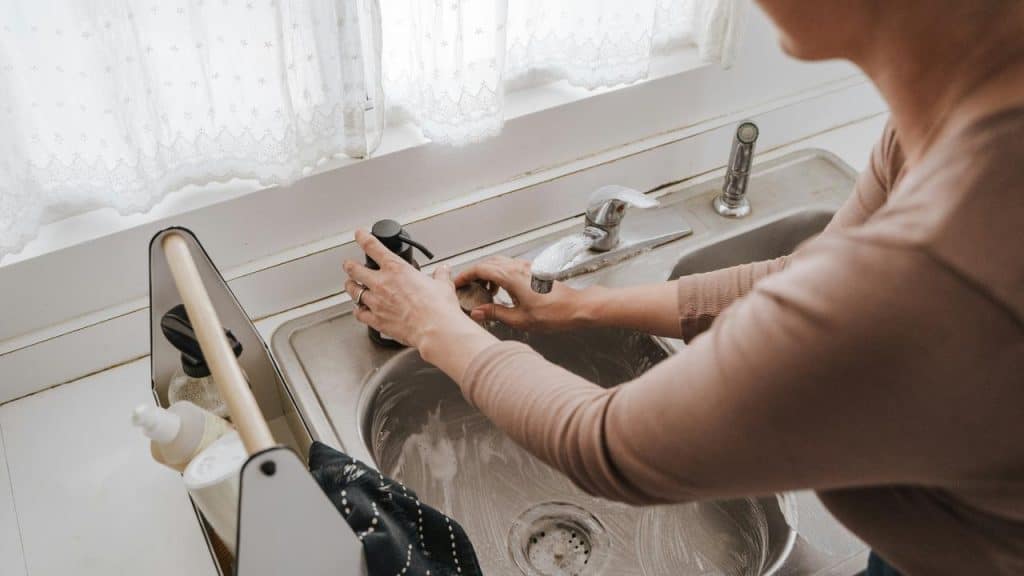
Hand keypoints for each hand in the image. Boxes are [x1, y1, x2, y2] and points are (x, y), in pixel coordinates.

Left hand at [343, 229, 479, 349]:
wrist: (434, 329)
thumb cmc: (438, 308)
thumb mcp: (443, 285)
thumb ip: (440, 275)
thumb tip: (444, 270)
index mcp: (397, 269)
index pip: (373, 248)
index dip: (363, 238)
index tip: (359, 234)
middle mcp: (382, 283)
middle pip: (355, 270)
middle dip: (350, 265)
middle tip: (348, 264)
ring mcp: (376, 302)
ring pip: (353, 291)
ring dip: (350, 287)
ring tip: (350, 285)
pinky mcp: (376, 320)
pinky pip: (359, 314)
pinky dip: (357, 311)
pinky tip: (358, 311)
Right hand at [453, 256, 591, 330]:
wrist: (577, 307)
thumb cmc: (554, 313)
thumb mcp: (520, 318)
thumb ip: (495, 313)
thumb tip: (477, 312)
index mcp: (511, 276)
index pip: (480, 269)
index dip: (465, 275)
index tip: (456, 283)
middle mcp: (518, 267)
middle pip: (487, 263)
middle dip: (474, 274)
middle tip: (466, 288)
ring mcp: (526, 267)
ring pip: (499, 263)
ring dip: (487, 273)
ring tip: (483, 291)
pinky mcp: (533, 270)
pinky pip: (509, 266)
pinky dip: (499, 274)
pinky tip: (501, 290)